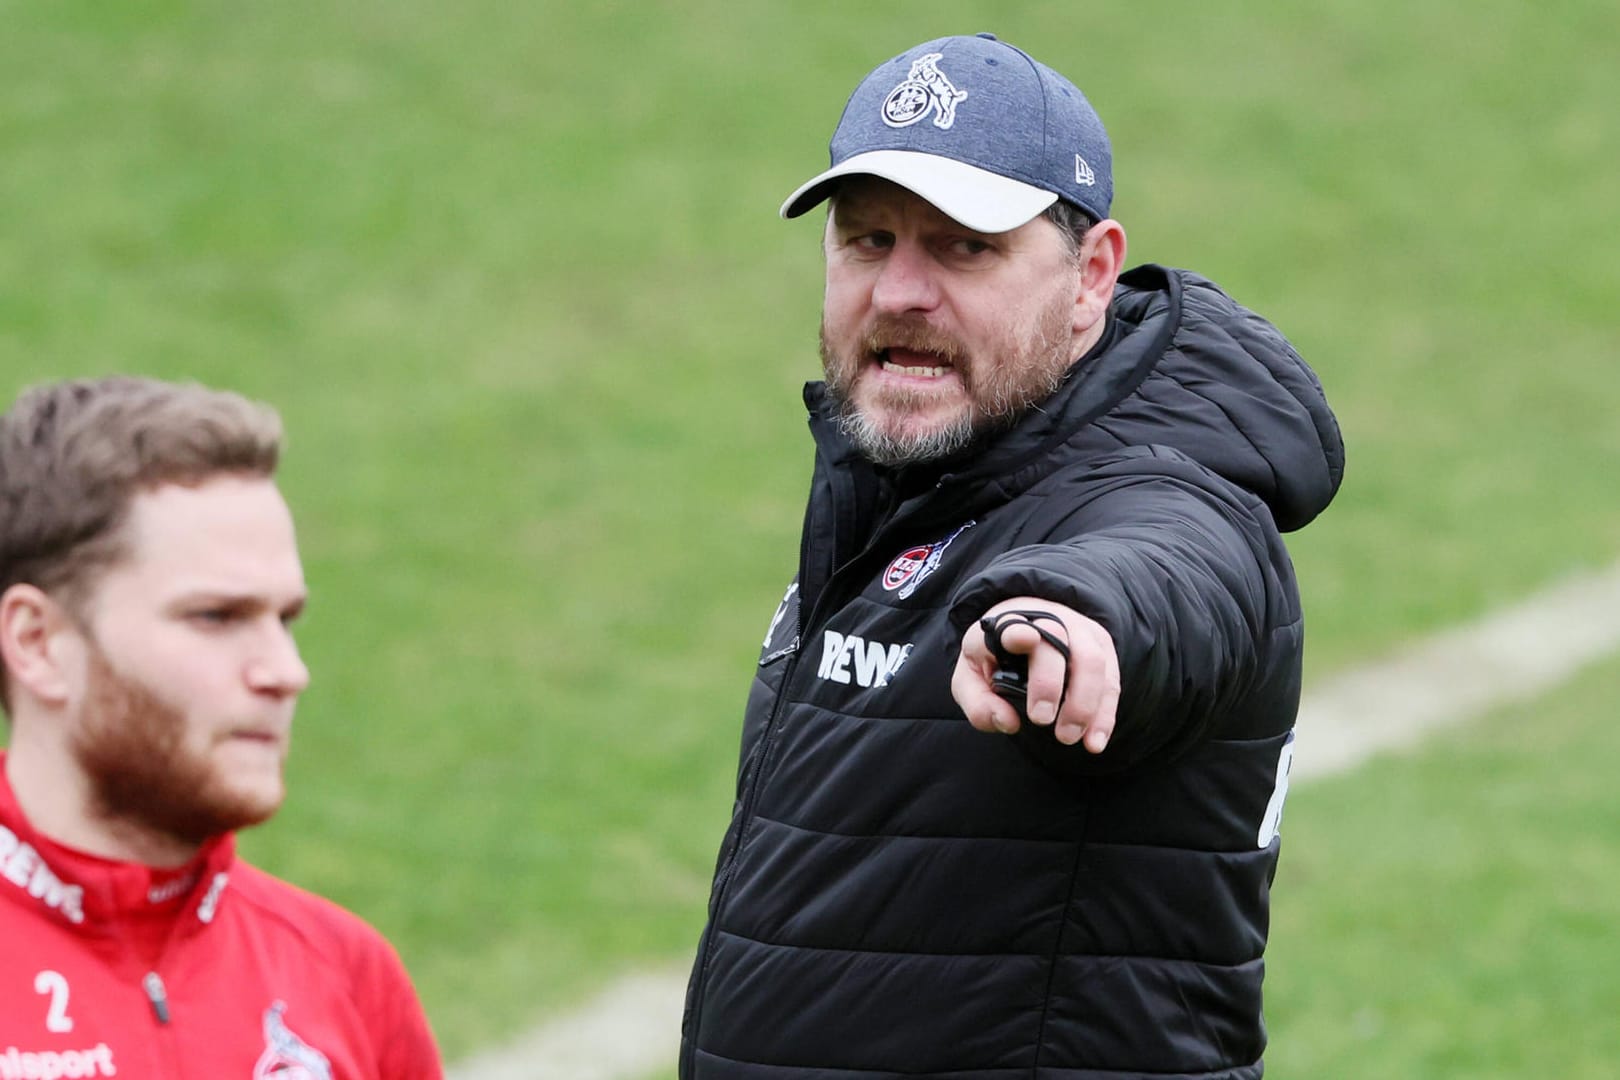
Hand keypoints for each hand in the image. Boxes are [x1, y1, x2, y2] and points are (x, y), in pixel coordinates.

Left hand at [951, 596, 1119, 752]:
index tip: (1023, 639)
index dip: (1019, 631)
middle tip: (1041, 720)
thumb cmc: (995, 659)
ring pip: (1091, 661)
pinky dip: (1104, 714)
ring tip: (1068, 737)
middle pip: (1056, 642)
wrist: (1027, 628)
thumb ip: (978, 703)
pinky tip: (1094, 742)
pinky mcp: (1101, 646)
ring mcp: (1079, 631)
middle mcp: (1046, 621)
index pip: (1014, 623)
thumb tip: (1008, 722)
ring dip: (1083, 703)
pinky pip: (1110, 681)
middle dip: (1050, 682)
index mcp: (1006, 625)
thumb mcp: (971, 679)